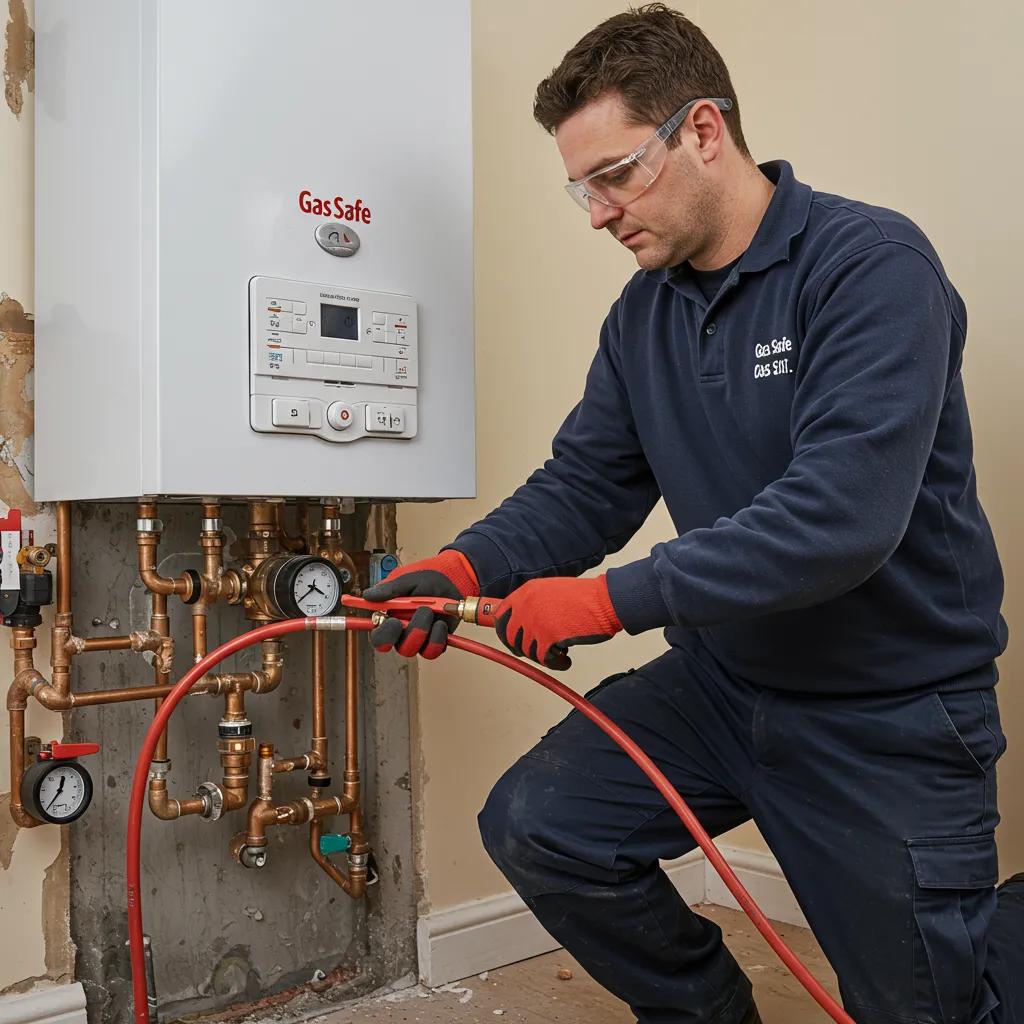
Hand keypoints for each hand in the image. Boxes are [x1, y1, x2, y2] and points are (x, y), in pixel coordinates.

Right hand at [364, 549, 477, 659]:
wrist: (453, 579)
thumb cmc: (427, 578)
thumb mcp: (406, 580)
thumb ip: (388, 589)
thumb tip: (367, 595)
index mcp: (390, 618)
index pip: (378, 637)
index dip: (382, 636)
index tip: (393, 622)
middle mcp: (403, 632)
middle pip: (398, 647)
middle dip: (411, 632)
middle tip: (421, 613)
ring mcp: (420, 638)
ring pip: (415, 649)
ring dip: (424, 630)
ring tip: (432, 612)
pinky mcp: (435, 641)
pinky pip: (433, 650)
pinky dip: (438, 637)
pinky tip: (441, 623)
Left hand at [494, 575, 621, 669]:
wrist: (604, 600)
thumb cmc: (585, 597)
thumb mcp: (551, 591)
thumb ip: (535, 604)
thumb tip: (523, 623)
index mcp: (526, 592)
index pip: (501, 615)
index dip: (505, 631)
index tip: (510, 640)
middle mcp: (526, 606)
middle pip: (510, 636)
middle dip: (522, 648)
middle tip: (535, 652)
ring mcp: (535, 622)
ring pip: (527, 650)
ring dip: (542, 656)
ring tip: (559, 653)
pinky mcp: (547, 638)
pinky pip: (544, 659)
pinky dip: (555, 664)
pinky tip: (565, 660)